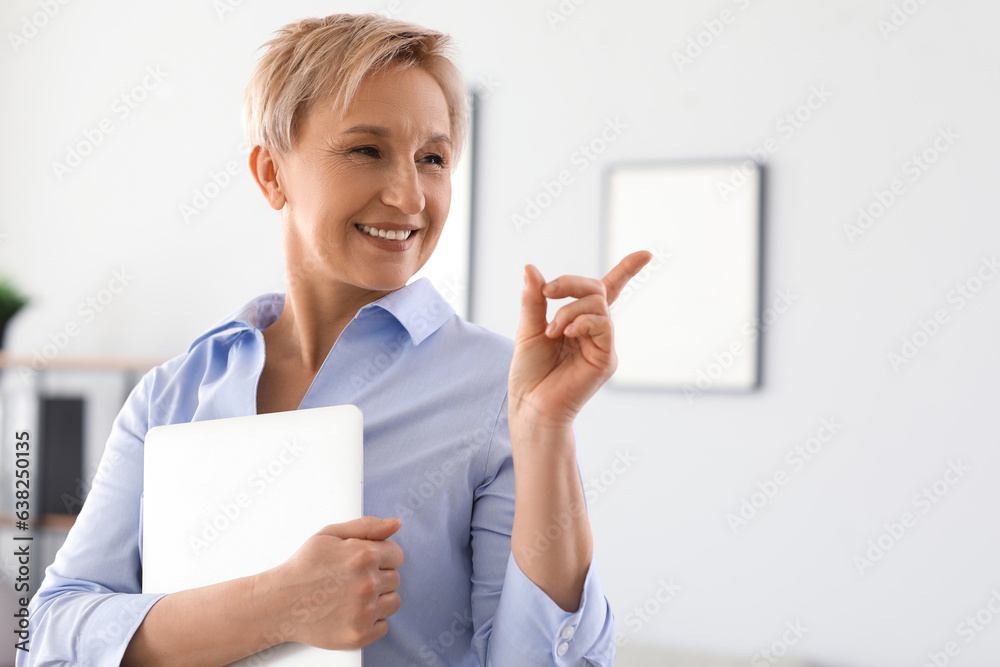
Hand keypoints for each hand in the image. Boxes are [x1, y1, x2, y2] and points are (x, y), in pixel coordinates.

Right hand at [259, 516, 403, 649]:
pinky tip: (351, 613)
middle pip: (395, 579)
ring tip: (352, 597)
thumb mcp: (330, 535)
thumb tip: (396, 524)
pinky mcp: (359, 634)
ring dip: (378, 599)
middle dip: (378, 577)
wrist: (278, 604)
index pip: (397, 555)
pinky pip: (384, 626)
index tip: (365, 563)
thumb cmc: (303, 568)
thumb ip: (367, 526)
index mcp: (364, 555)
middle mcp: (367, 583)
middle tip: (352, 580)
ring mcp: (364, 611)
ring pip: (393, 602)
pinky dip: (371, 621)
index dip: (381, 557)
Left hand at [508, 251, 651, 430]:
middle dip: (569, 284)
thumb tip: (531, 269)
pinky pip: (604, 326)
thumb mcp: (529, 328)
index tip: (646, 254)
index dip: (626, 271)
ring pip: (597, 305)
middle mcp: (596, 331)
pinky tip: (566, 333)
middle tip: (546, 293)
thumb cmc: (530, 372)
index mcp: (580, 322)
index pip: (607, 291)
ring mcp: (604, 345)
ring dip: (568, 310)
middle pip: (596, 289)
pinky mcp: (606, 360)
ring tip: (551, 330)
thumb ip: (534, 300)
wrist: (530, 404)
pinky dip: (582, 321)